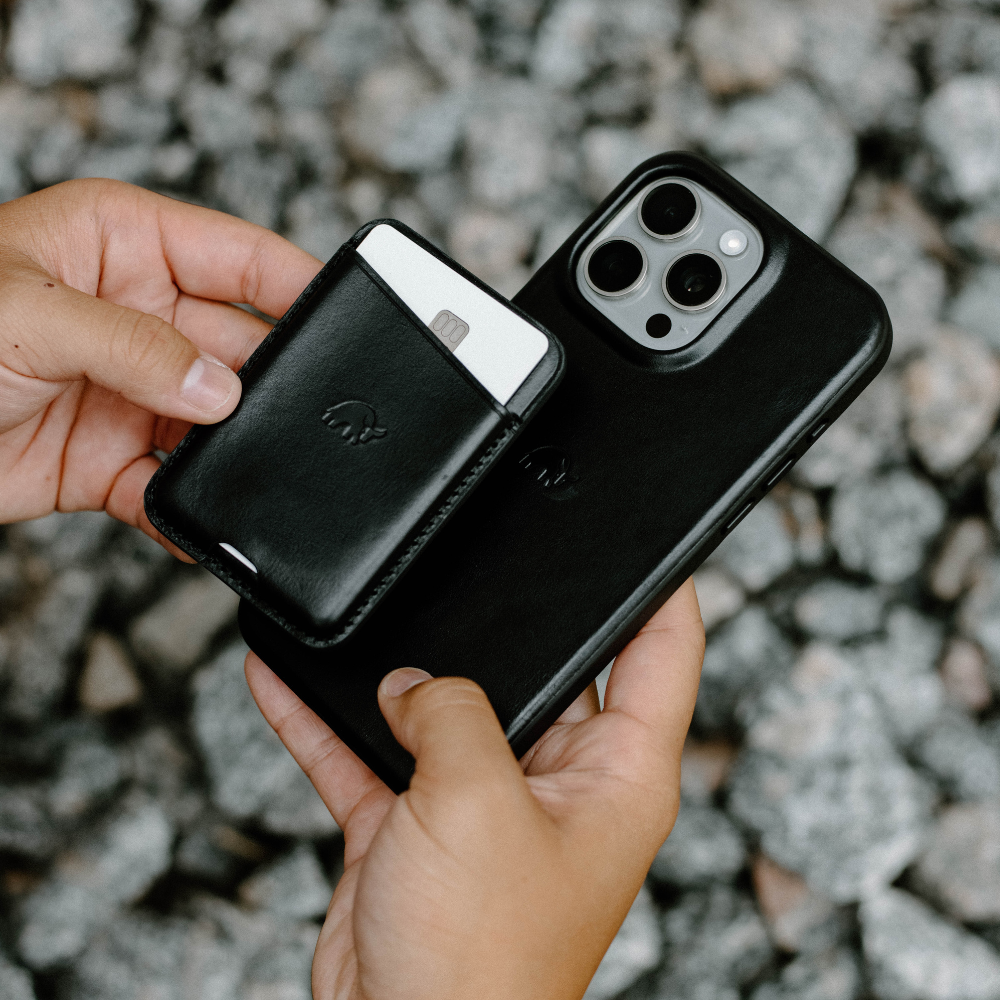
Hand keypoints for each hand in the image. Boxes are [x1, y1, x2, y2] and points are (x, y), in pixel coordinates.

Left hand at [0, 179, 320, 548]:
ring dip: (230, 450)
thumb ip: (133, 346)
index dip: (297, 281)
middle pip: (238, 346)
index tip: (350, 316)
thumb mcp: (26, 314)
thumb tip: (220, 390)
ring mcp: (130, 391)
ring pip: (216, 422)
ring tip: (240, 468)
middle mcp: (137, 316)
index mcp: (123, 246)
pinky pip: (172, 485)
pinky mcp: (112, 460)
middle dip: (265, 383)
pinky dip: (187, 508)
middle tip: (289, 414)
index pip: (237, 255)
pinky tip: (193, 520)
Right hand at [246, 579, 705, 999]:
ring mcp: (485, 803)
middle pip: (545, 671)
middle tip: (474, 568)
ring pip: (446, 710)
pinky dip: (331, 723)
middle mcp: (559, 783)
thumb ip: (452, 713)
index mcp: (616, 774)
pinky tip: (286, 682)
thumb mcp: (478, 801)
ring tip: (367, 622)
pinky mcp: (419, 827)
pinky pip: (373, 753)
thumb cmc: (478, 963)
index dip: (660, 587)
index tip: (644, 537)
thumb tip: (412, 685)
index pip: (663, 653)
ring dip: (400, 677)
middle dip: (503, 627)